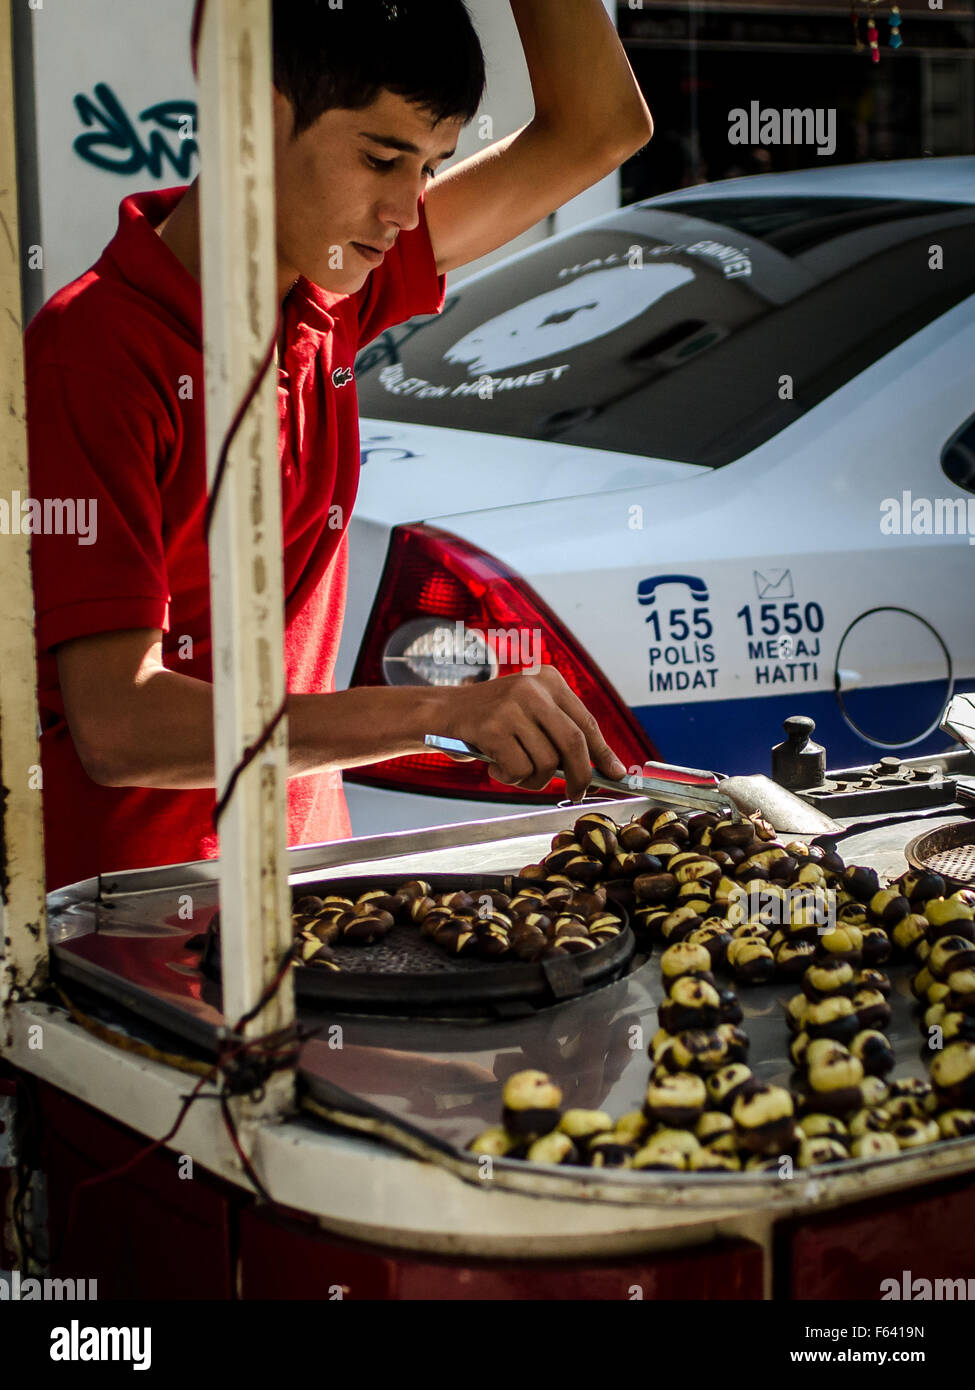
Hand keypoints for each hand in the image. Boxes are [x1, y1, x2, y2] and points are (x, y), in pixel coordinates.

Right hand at [435, 665, 625, 800]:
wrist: (442, 712)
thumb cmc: (493, 721)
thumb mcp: (530, 714)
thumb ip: (561, 734)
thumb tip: (605, 770)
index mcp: (549, 679)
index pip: (585, 722)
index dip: (603, 752)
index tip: (616, 774)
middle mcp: (533, 687)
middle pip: (573, 742)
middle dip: (579, 775)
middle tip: (576, 794)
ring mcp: (511, 706)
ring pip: (546, 762)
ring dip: (533, 779)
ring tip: (514, 771)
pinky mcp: (492, 727)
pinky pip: (519, 769)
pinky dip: (510, 778)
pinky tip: (495, 768)